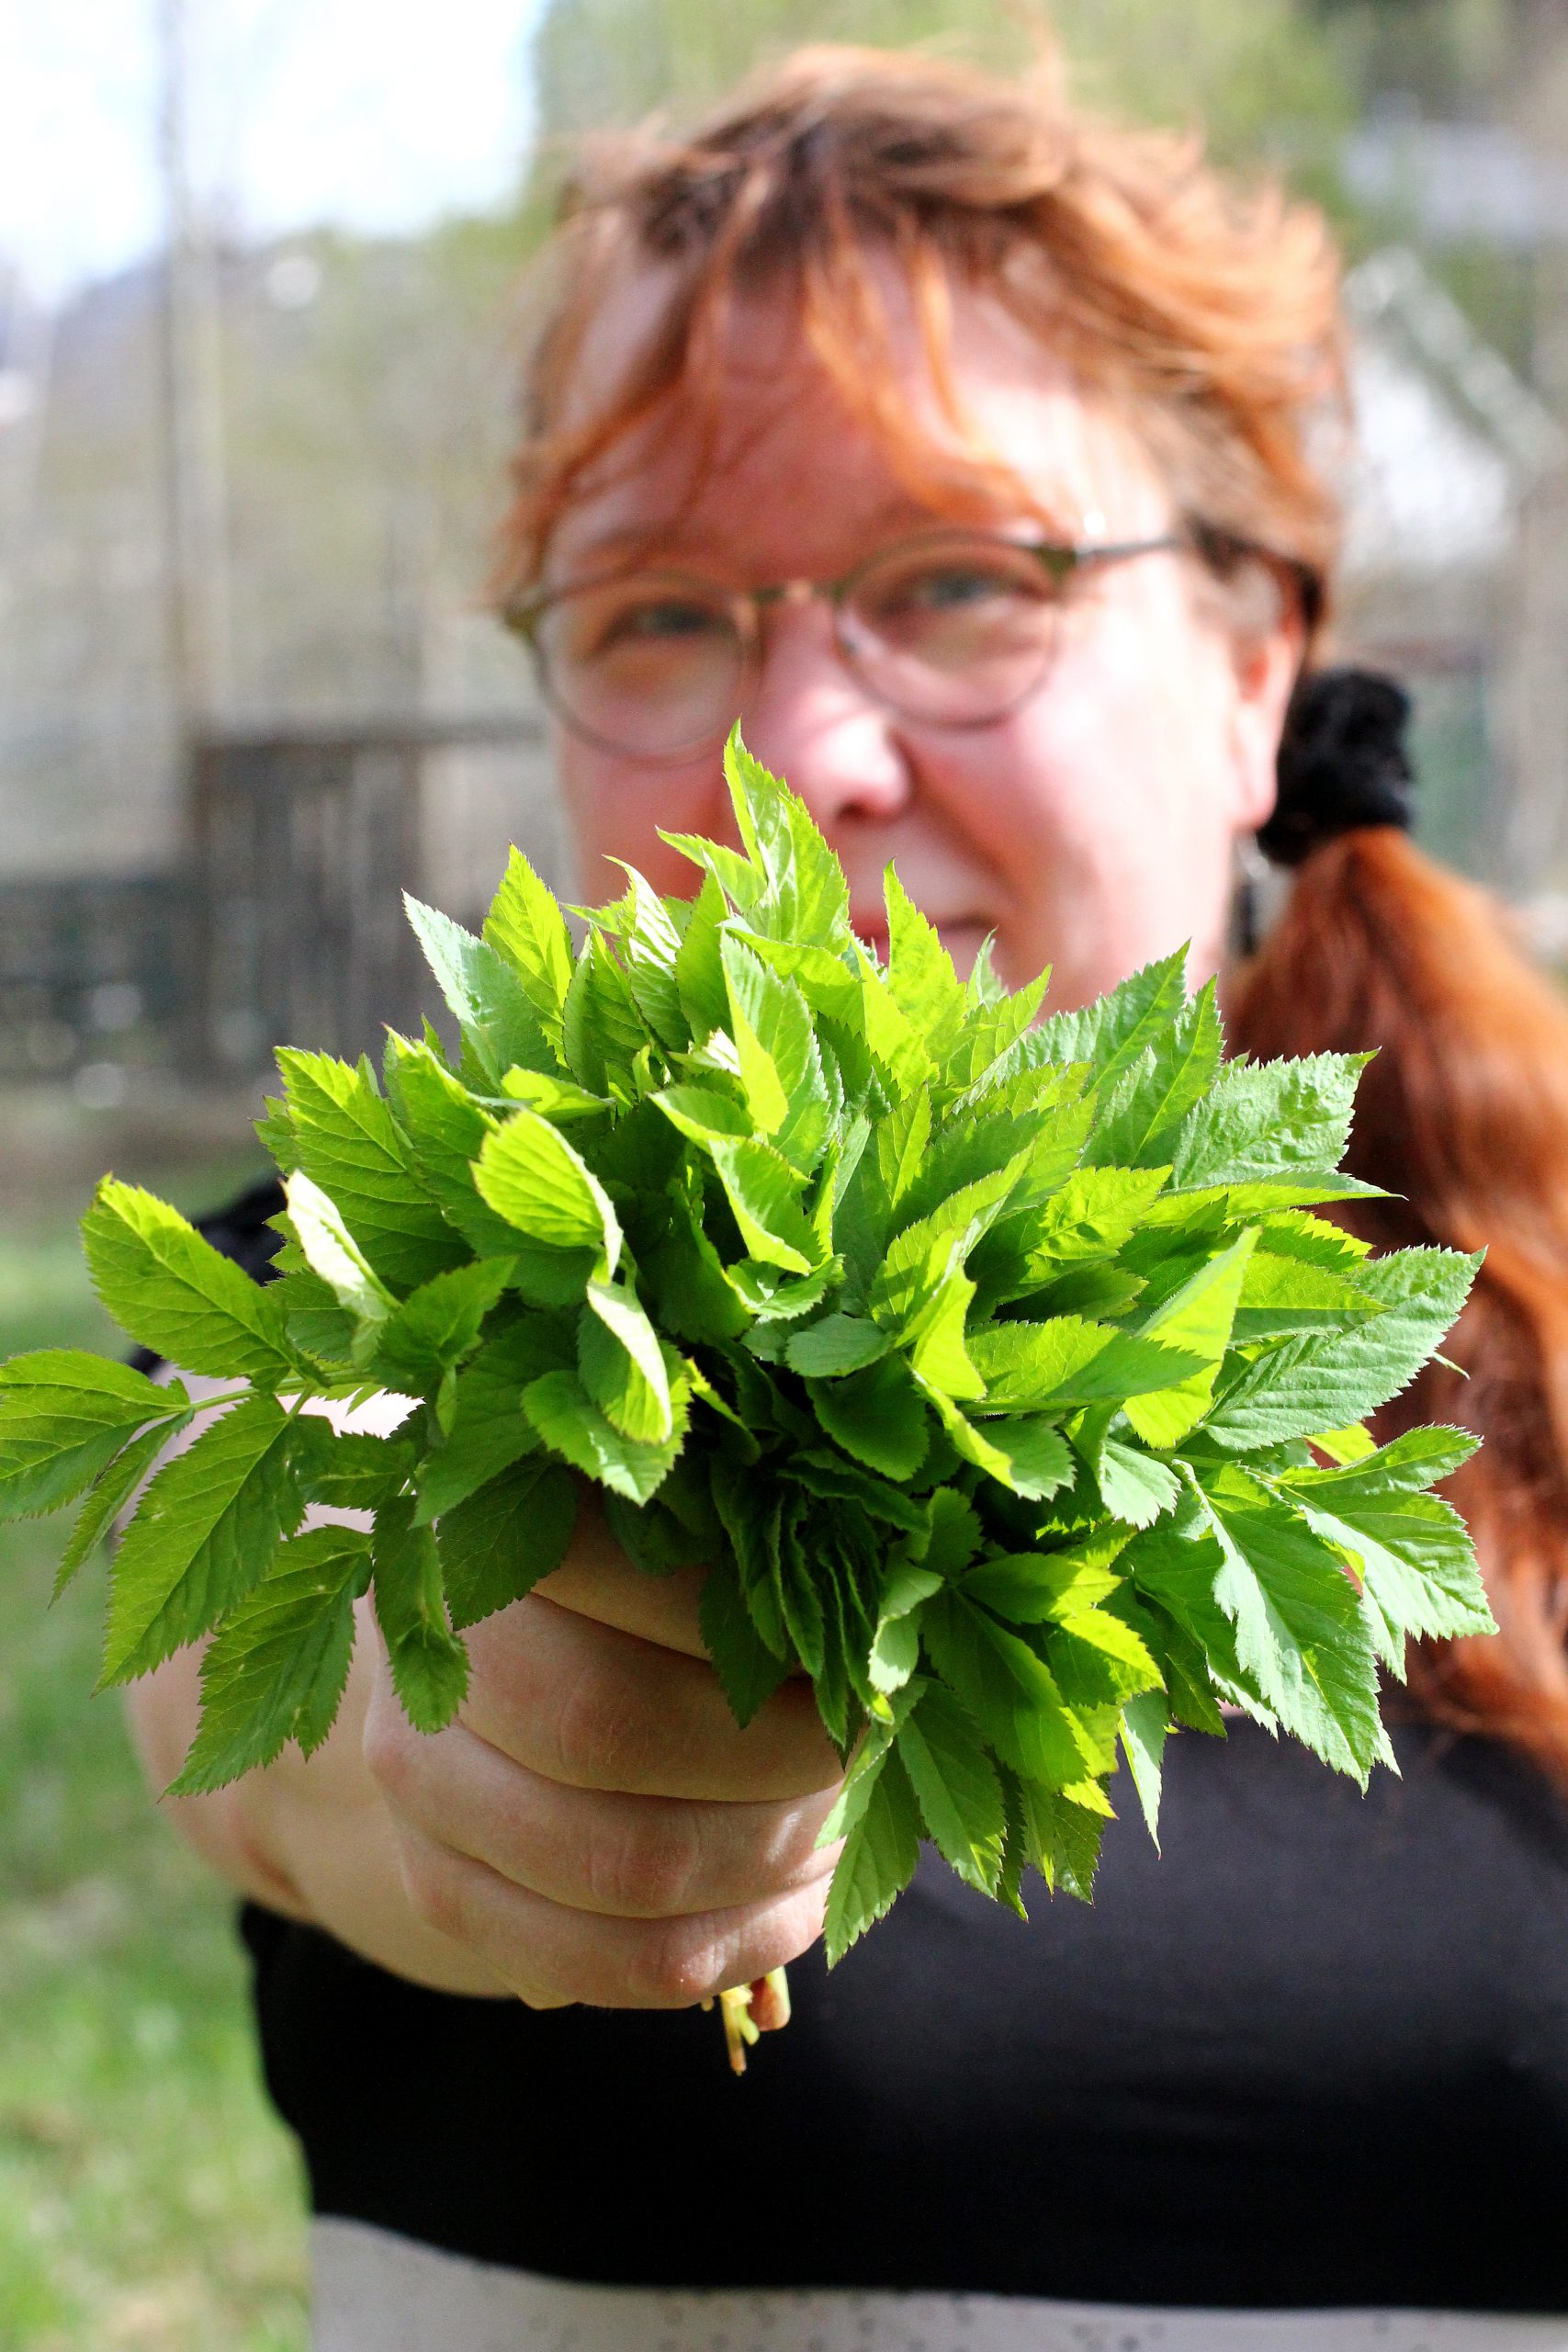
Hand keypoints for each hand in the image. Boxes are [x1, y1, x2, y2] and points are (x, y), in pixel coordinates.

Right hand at [361, 1499, 844, 2010]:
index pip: (619, 1572)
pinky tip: (796, 1904)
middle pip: (617, 1722)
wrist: (483, 1673)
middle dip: (778, 1752)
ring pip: (625, 1864)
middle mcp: (433, 1656)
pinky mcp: (440, 1893)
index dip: (747, 1616)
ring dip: (772, 1857)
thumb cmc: (624, 1583)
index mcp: (488, 1530)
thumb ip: (736, 1551)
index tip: (845, 1639)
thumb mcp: (669, 1537)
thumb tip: (865, 1616)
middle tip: (861, 1747)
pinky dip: (735, 1946)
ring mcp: (420, 1789)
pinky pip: (607, 1964)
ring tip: (841, 1828)